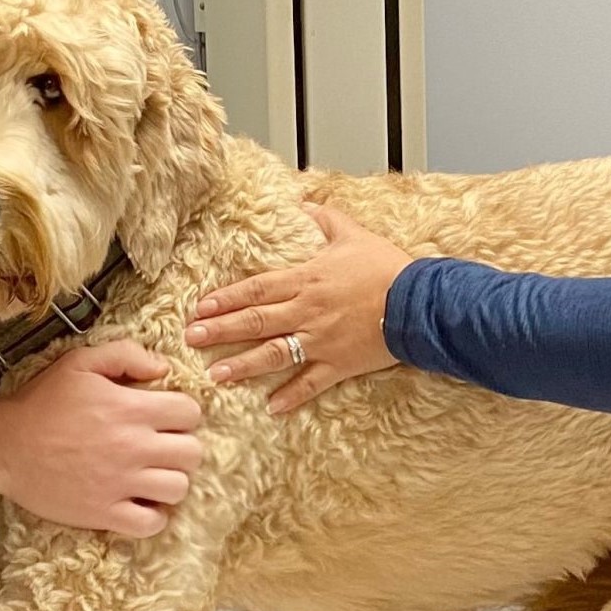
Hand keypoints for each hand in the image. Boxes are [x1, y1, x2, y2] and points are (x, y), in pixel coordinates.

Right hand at [0, 339, 204, 536]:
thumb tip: (162, 368)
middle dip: (181, 448)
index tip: (165, 418)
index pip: (190, 413)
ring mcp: (120, 484)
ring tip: (151, 475)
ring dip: (170, 481)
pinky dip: (152, 516)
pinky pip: (151, 524)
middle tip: (160, 447)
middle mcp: (133, 447)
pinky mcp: (104, 514)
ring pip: (178, 489)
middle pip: (192, 454)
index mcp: (132, 409)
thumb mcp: (80, 362)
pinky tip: (139, 502)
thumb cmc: (41, 401)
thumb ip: (126, 355)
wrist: (3, 446)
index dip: (182, 413)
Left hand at [184, 205, 409, 413]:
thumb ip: (326, 219)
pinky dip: (291, 396)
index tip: (200, 307)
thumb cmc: (387, 267)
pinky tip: (271, 408)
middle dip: (220, 330)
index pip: (256, 289)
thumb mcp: (354, 235)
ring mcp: (321, 340)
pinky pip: (311, 383)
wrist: (419, 301)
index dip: (226, 298)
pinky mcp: (339, 363)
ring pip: (274, 354)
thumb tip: (305, 203)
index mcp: (306, 279)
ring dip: (243, 364)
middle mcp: (307, 311)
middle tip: (191, 339)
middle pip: (255, 321)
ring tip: (216, 374)